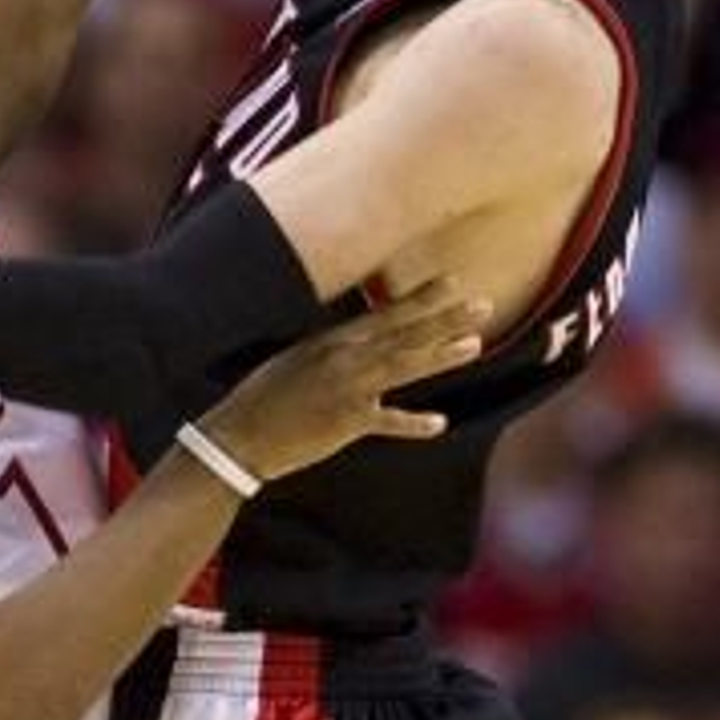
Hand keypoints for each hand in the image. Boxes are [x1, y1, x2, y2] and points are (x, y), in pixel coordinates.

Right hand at [204, 280, 487, 483]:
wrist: (238, 436)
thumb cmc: (262, 399)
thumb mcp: (296, 361)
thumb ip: (331, 353)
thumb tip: (356, 346)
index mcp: (331, 340)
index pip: (386, 314)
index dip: (422, 299)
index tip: (453, 283)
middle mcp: (343, 357)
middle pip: (403, 333)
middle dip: (444, 317)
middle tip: (482, 304)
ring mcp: (346, 388)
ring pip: (403, 366)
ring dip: (440, 355)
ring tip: (475, 344)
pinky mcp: (345, 422)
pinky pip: (387, 421)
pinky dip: (412, 423)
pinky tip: (439, 423)